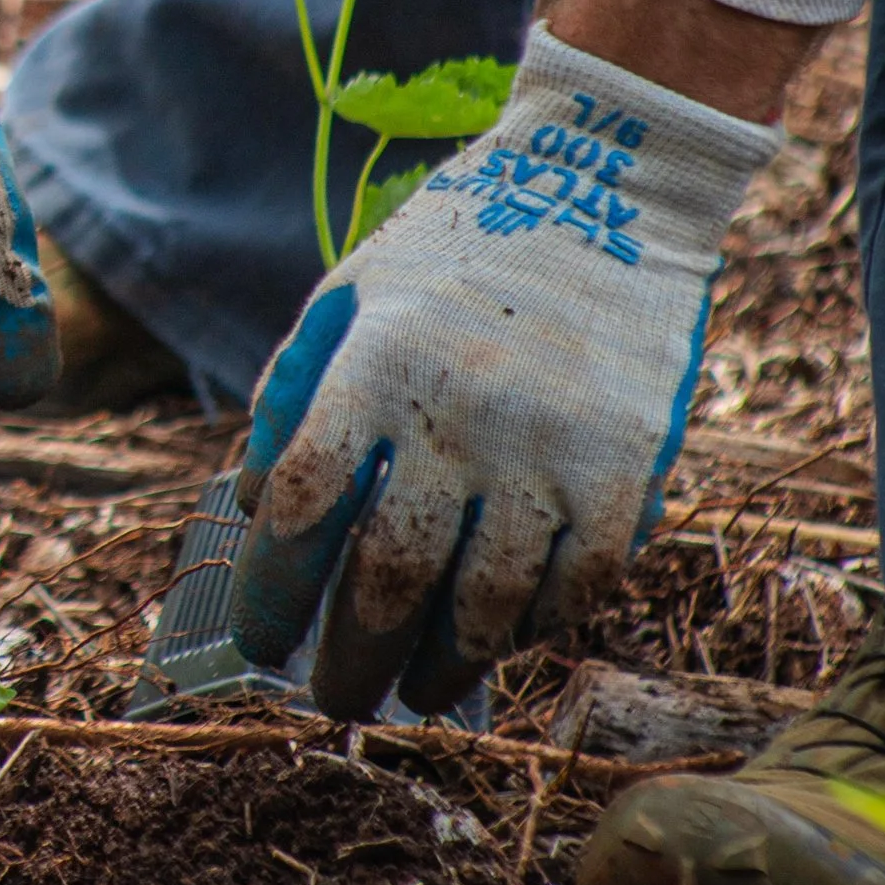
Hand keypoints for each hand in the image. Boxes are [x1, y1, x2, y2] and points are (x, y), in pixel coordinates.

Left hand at [227, 28, 777, 716]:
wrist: (606, 184)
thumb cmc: (454, 247)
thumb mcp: (351, 291)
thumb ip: (294, 393)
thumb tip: (260, 509)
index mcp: (377, 362)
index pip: (305, 506)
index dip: (273, 588)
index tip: (259, 640)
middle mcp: (461, 408)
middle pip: (391, 574)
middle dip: (352, 656)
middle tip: (333, 699)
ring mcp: (550, 442)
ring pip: (489, 598)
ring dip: (445, 663)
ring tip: (418, 692)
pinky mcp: (625, 462)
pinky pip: (578, 580)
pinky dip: (536, 626)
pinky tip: (502, 643)